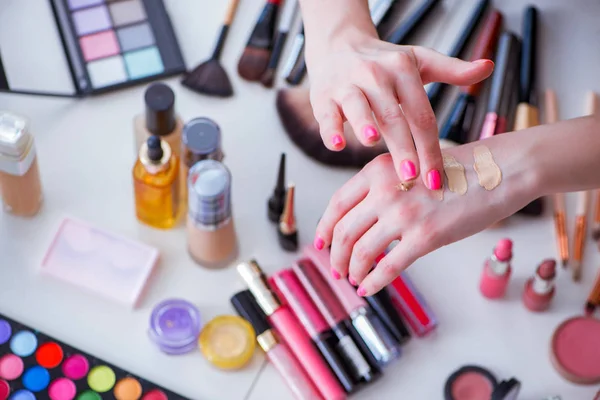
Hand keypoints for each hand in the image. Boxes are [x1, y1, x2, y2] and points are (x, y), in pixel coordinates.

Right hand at [305, 31, 493, 188]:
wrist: (340, 46)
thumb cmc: (383, 63)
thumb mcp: (419, 61)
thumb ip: (452, 70)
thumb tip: (487, 67)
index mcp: (403, 71)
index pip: (421, 115)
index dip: (430, 147)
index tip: (436, 179)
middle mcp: (375, 75)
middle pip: (393, 116)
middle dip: (403, 148)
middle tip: (413, 177)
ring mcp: (347, 84)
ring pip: (358, 107)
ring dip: (364, 124)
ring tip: (372, 143)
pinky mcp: (323, 95)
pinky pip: (327, 113)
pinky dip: (330, 128)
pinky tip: (337, 144)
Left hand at [313, 144, 536, 295]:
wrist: (499, 171)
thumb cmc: (458, 171)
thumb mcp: (409, 165)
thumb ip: (384, 187)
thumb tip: (361, 219)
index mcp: (378, 170)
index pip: (337, 204)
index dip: (324, 228)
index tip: (321, 244)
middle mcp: (385, 190)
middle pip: (344, 231)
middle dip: (336, 255)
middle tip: (337, 268)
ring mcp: (404, 213)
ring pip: (361, 251)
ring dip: (353, 270)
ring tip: (354, 279)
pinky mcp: (425, 236)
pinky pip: (388, 266)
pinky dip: (374, 282)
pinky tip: (369, 289)